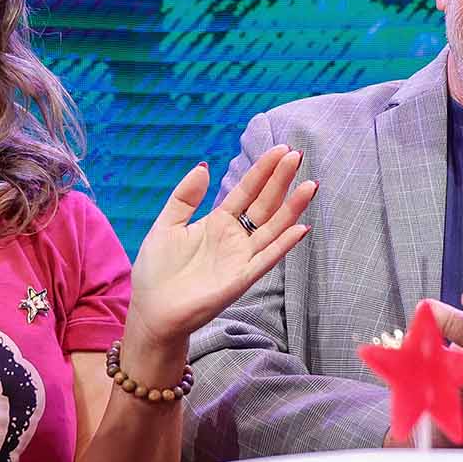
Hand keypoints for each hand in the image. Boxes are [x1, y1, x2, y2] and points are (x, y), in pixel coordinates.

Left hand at [125, 147, 315, 377]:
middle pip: (264, 204)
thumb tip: (204, 166)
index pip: (246, 191)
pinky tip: (300, 228)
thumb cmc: (156, 273)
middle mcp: (234, 238)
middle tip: (297, 155)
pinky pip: (266, 259)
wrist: (152, 313)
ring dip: (292, 208)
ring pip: (273, 228)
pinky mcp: (241, 279)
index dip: (262, 170)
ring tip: (310, 185)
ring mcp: (240, 258)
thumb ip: (184, 197)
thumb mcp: (166, 226)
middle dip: (280, 180)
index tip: (280, 149)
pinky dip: (283, 244)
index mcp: (217, 222)